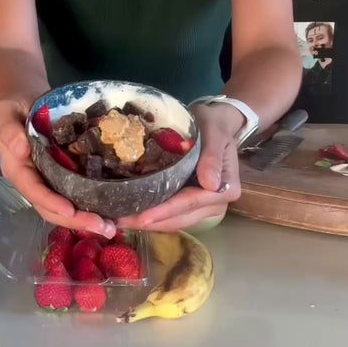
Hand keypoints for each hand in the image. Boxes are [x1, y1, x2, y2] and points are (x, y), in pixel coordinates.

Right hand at [0, 97, 116, 237]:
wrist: (22, 103)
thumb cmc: (11, 108)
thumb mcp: (4, 114)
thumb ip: (9, 130)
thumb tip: (21, 148)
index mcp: (18, 170)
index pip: (34, 192)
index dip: (52, 203)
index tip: (71, 210)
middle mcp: (34, 181)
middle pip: (53, 209)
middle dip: (77, 220)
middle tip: (104, 228)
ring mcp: (49, 181)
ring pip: (66, 207)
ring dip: (88, 219)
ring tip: (113, 226)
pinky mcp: (63, 175)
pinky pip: (76, 193)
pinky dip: (93, 205)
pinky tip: (114, 211)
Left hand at [117, 104, 242, 231]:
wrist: (218, 123)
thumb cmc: (214, 126)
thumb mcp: (214, 134)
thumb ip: (212, 157)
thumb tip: (210, 184)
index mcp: (226, 189)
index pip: (190, 202)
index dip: (165, 211)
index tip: (142, 218)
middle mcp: (217, 204)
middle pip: (181, 218)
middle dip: (151, 222)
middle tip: (121, 223)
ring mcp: (206, 206)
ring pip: (176, 221)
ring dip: (151, 223)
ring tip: (123, 221)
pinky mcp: (194, 204)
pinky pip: (174, 215)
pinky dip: (156, 216)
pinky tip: (135, 214)